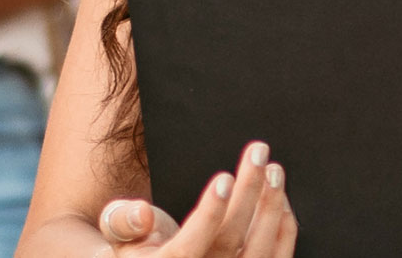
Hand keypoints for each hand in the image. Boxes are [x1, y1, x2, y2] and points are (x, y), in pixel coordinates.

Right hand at [97, 142, 295, 256]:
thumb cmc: (136, 246)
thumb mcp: (118, 233)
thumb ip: (122, 221)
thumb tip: (141, 214)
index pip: (189, 245)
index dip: (210, 213)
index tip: (225, 177)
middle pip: (230, 241)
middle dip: (249, 194)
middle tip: (258, 153)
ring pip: (258, 252)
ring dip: (270, 208)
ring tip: (274, 171)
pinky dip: (283, 231)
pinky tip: (282, 200)